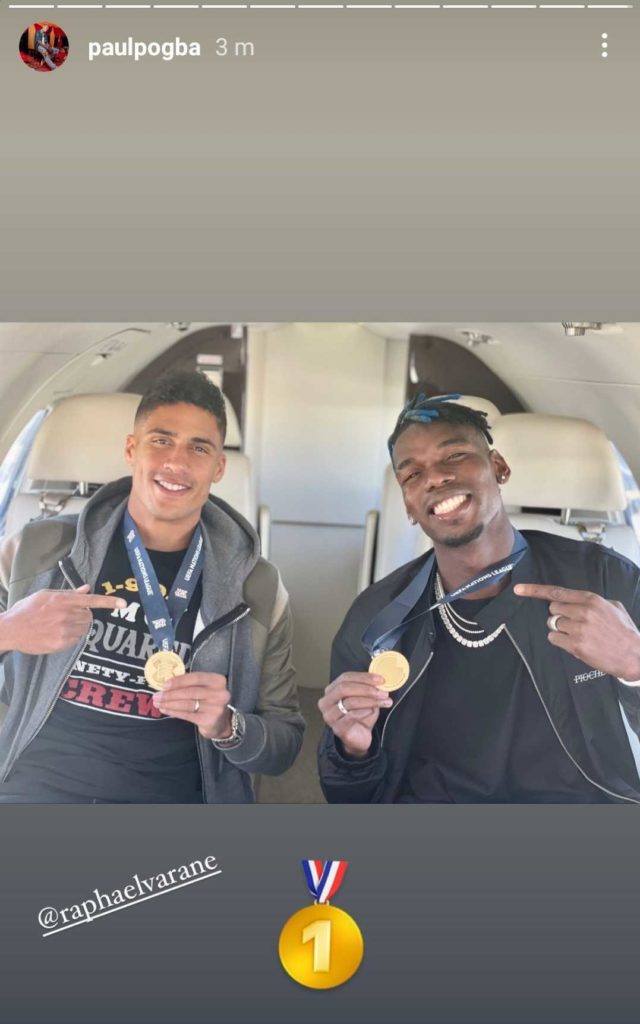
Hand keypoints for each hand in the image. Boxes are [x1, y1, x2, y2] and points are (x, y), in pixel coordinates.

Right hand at [0, 584, 126, 654]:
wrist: (11, 629)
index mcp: (62, 600)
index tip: (124, 603)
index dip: (109, 602)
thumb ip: (68, 593)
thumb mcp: (45, 595)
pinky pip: (76, 640)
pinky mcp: (60, 644)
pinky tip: (56, 633)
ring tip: (59, 624)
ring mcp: (64, 631)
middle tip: (67, 615)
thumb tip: (87, 588)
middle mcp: (65, 615)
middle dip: (83, 615)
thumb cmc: (27, 610)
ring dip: (77, 626)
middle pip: (89, 616)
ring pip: (84, 628)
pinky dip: (71, 637)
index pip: (91, 600)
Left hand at [152, 672, 232, 738]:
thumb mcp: (205, 689)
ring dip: (170, 703)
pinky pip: (187, 715)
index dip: (179, 681)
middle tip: (157, 696)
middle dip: (170, 694)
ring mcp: (215, 708)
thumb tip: (168, 683)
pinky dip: (174, 712)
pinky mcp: (209, 720)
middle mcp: (219, 693)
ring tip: (158, 703)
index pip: (196, 678)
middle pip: (190, 692)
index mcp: (218, 681)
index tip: (165, 684)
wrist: (222, 722)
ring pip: (187, 704)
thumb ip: (191, 684)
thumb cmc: (209, 701)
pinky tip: (166, 710)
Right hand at [318, 672, 392, 758]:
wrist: (359, 737)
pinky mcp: (338, 728)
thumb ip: (369, 688)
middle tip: (382, 692)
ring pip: (350, 702)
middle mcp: (326, 702)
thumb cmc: (361, 715)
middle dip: (366, 689)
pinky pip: (352, 716)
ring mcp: (330, 716)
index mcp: (331, 690)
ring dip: (370, 700)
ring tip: (384, 701)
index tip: (380, 680)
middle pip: (344, 688)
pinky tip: (373, 710)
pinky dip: (365, 711)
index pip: (345, 677)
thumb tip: (380, 681)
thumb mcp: (365, 698)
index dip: (363, 677)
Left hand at [514, 583, 639, 679]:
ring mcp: (578, 629)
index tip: (519, 589)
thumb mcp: (612, 607)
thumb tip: (574, 601)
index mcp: (592, 600)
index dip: (535, 590)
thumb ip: (592, 602)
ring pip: (553, 624)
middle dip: (559, 615)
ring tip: (580, 635)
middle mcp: (583, 612)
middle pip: (553, 609)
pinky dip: (560, 641)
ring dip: (562, 630)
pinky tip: (575, 644)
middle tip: (574, 623)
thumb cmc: (624, 631)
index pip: (557, 592)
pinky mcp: (575, 645)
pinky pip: (554, 638)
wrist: (634, 655)